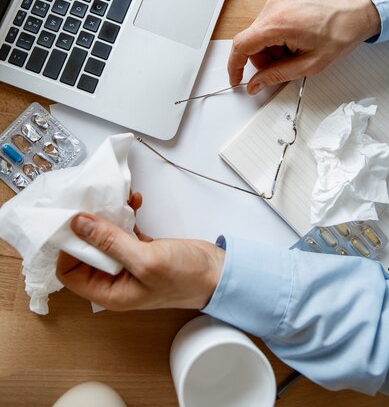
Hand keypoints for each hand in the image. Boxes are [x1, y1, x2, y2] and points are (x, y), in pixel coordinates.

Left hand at [56, 193, 224, 310]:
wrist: (217, 273)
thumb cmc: (186, 277)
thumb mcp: (146, 260)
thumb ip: (111, 242)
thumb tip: (79, 225)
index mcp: (110, 292)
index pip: (70, 271)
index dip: (69, 247)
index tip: (74, 222)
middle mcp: (115, 279)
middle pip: (85, 250)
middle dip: (88, 225)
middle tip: (92, 202)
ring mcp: (128, 262)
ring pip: (104, 236)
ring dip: (108, 215)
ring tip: (117, 197)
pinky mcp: (141, 248)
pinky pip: (123, 229)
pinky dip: (125, 214)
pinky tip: (133, 201)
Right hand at [228, 0, 380, 92]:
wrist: (360, 8)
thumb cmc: (342, 31)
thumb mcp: (310, 64)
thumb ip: (277, 75)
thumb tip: (256, 84)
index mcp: (277, 22)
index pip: (241, 46)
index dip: (235, 66)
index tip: (237, 79)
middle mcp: (273, 6)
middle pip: (251, 41)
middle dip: (263, 59)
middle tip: (285, 66)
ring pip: (260, 33)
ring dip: (272, 48)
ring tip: (298, 50)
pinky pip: (269, 22)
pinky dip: (278, 36)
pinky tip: (298, 38)